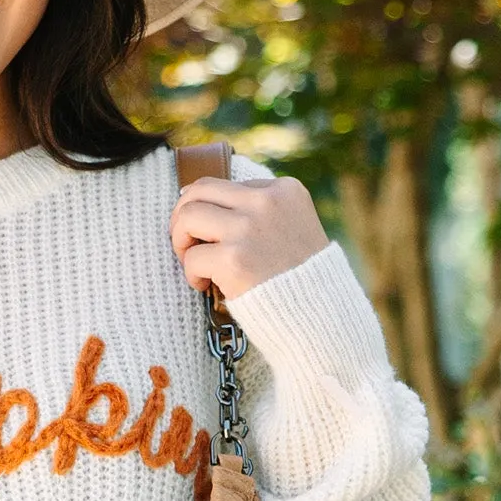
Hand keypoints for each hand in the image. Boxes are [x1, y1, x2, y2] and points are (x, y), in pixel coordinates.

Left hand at [171, 174, 327, 305]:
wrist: (320, 317)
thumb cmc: (301, 279)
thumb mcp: (294, 227)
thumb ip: (260, 212)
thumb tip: (200, 202)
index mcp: (284, 189)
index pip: (225, 184)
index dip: (208, 209)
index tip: (208, 234)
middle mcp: (266, 202)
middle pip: (199, 191)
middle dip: (182, 217)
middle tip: (187, 244)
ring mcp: (249, 229)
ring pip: (188, 216)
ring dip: (180, 241)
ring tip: (193, 262)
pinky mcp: (234, 259)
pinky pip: (192, 257)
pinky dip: (191, 274)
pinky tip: (206, 286)